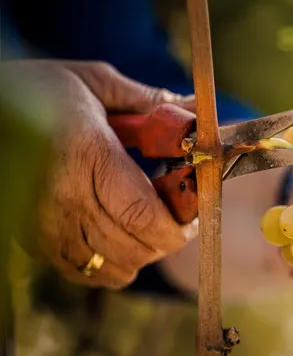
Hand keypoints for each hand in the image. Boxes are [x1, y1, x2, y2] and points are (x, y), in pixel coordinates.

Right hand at [1, 60, 198, 288]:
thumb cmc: (36, 90)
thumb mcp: (95, 82)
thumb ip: (149, 102)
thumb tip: (195, 111)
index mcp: (88, 154)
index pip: (145, 214)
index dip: (181, 224)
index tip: (197, 212)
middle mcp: (65, 197)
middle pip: (136, 247)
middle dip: (169, 237)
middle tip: (181, 216)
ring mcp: (45, 225)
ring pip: (114, 268)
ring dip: (143, 252)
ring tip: (149, 225)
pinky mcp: (32, 241)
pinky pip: (85, 273)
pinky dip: (112, 264)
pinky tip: (118, 236)